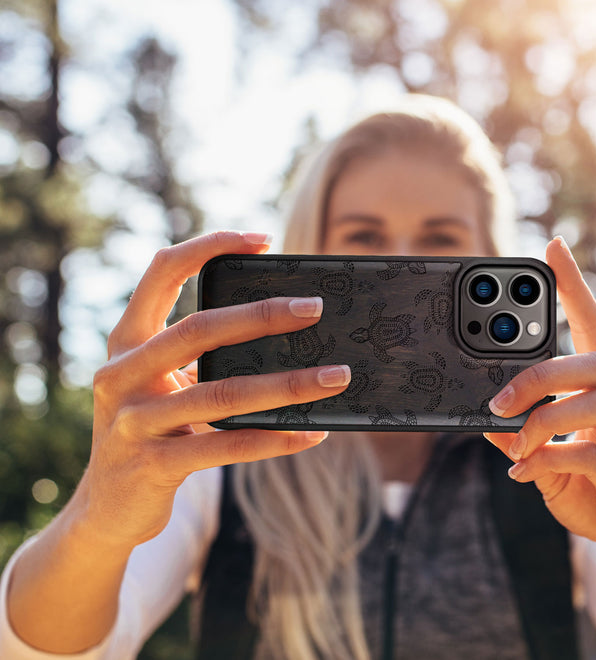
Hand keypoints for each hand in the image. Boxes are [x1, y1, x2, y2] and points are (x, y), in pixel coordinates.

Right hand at [79, 231, 350, 549]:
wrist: (105, 508)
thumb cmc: (150, 430)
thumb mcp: (162, 384)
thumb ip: (200, 357)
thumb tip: (284, 334)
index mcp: (127, 341)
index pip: (162, 272)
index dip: (209, 247)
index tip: (263, 239)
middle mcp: (122, 373)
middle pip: (199, 329)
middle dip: (262, 315)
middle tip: (315, 308)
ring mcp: (133, 421)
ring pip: (222, 393)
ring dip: (288, 384)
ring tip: (336, 376)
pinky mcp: (153, 465)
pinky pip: (226, 447)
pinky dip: (275, 438)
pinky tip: (312, 433)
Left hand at [484, 237, 595, 583]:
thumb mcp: (547, 460)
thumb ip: (521, 437)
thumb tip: (485, 420)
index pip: (595, 328)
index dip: (575, 288)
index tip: (553, 248)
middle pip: (594, 363)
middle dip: (538, 375)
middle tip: (496, 401)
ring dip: (542, 420)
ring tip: (512, 442)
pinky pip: (594, 457)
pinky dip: (550, 459)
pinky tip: (526, 472)